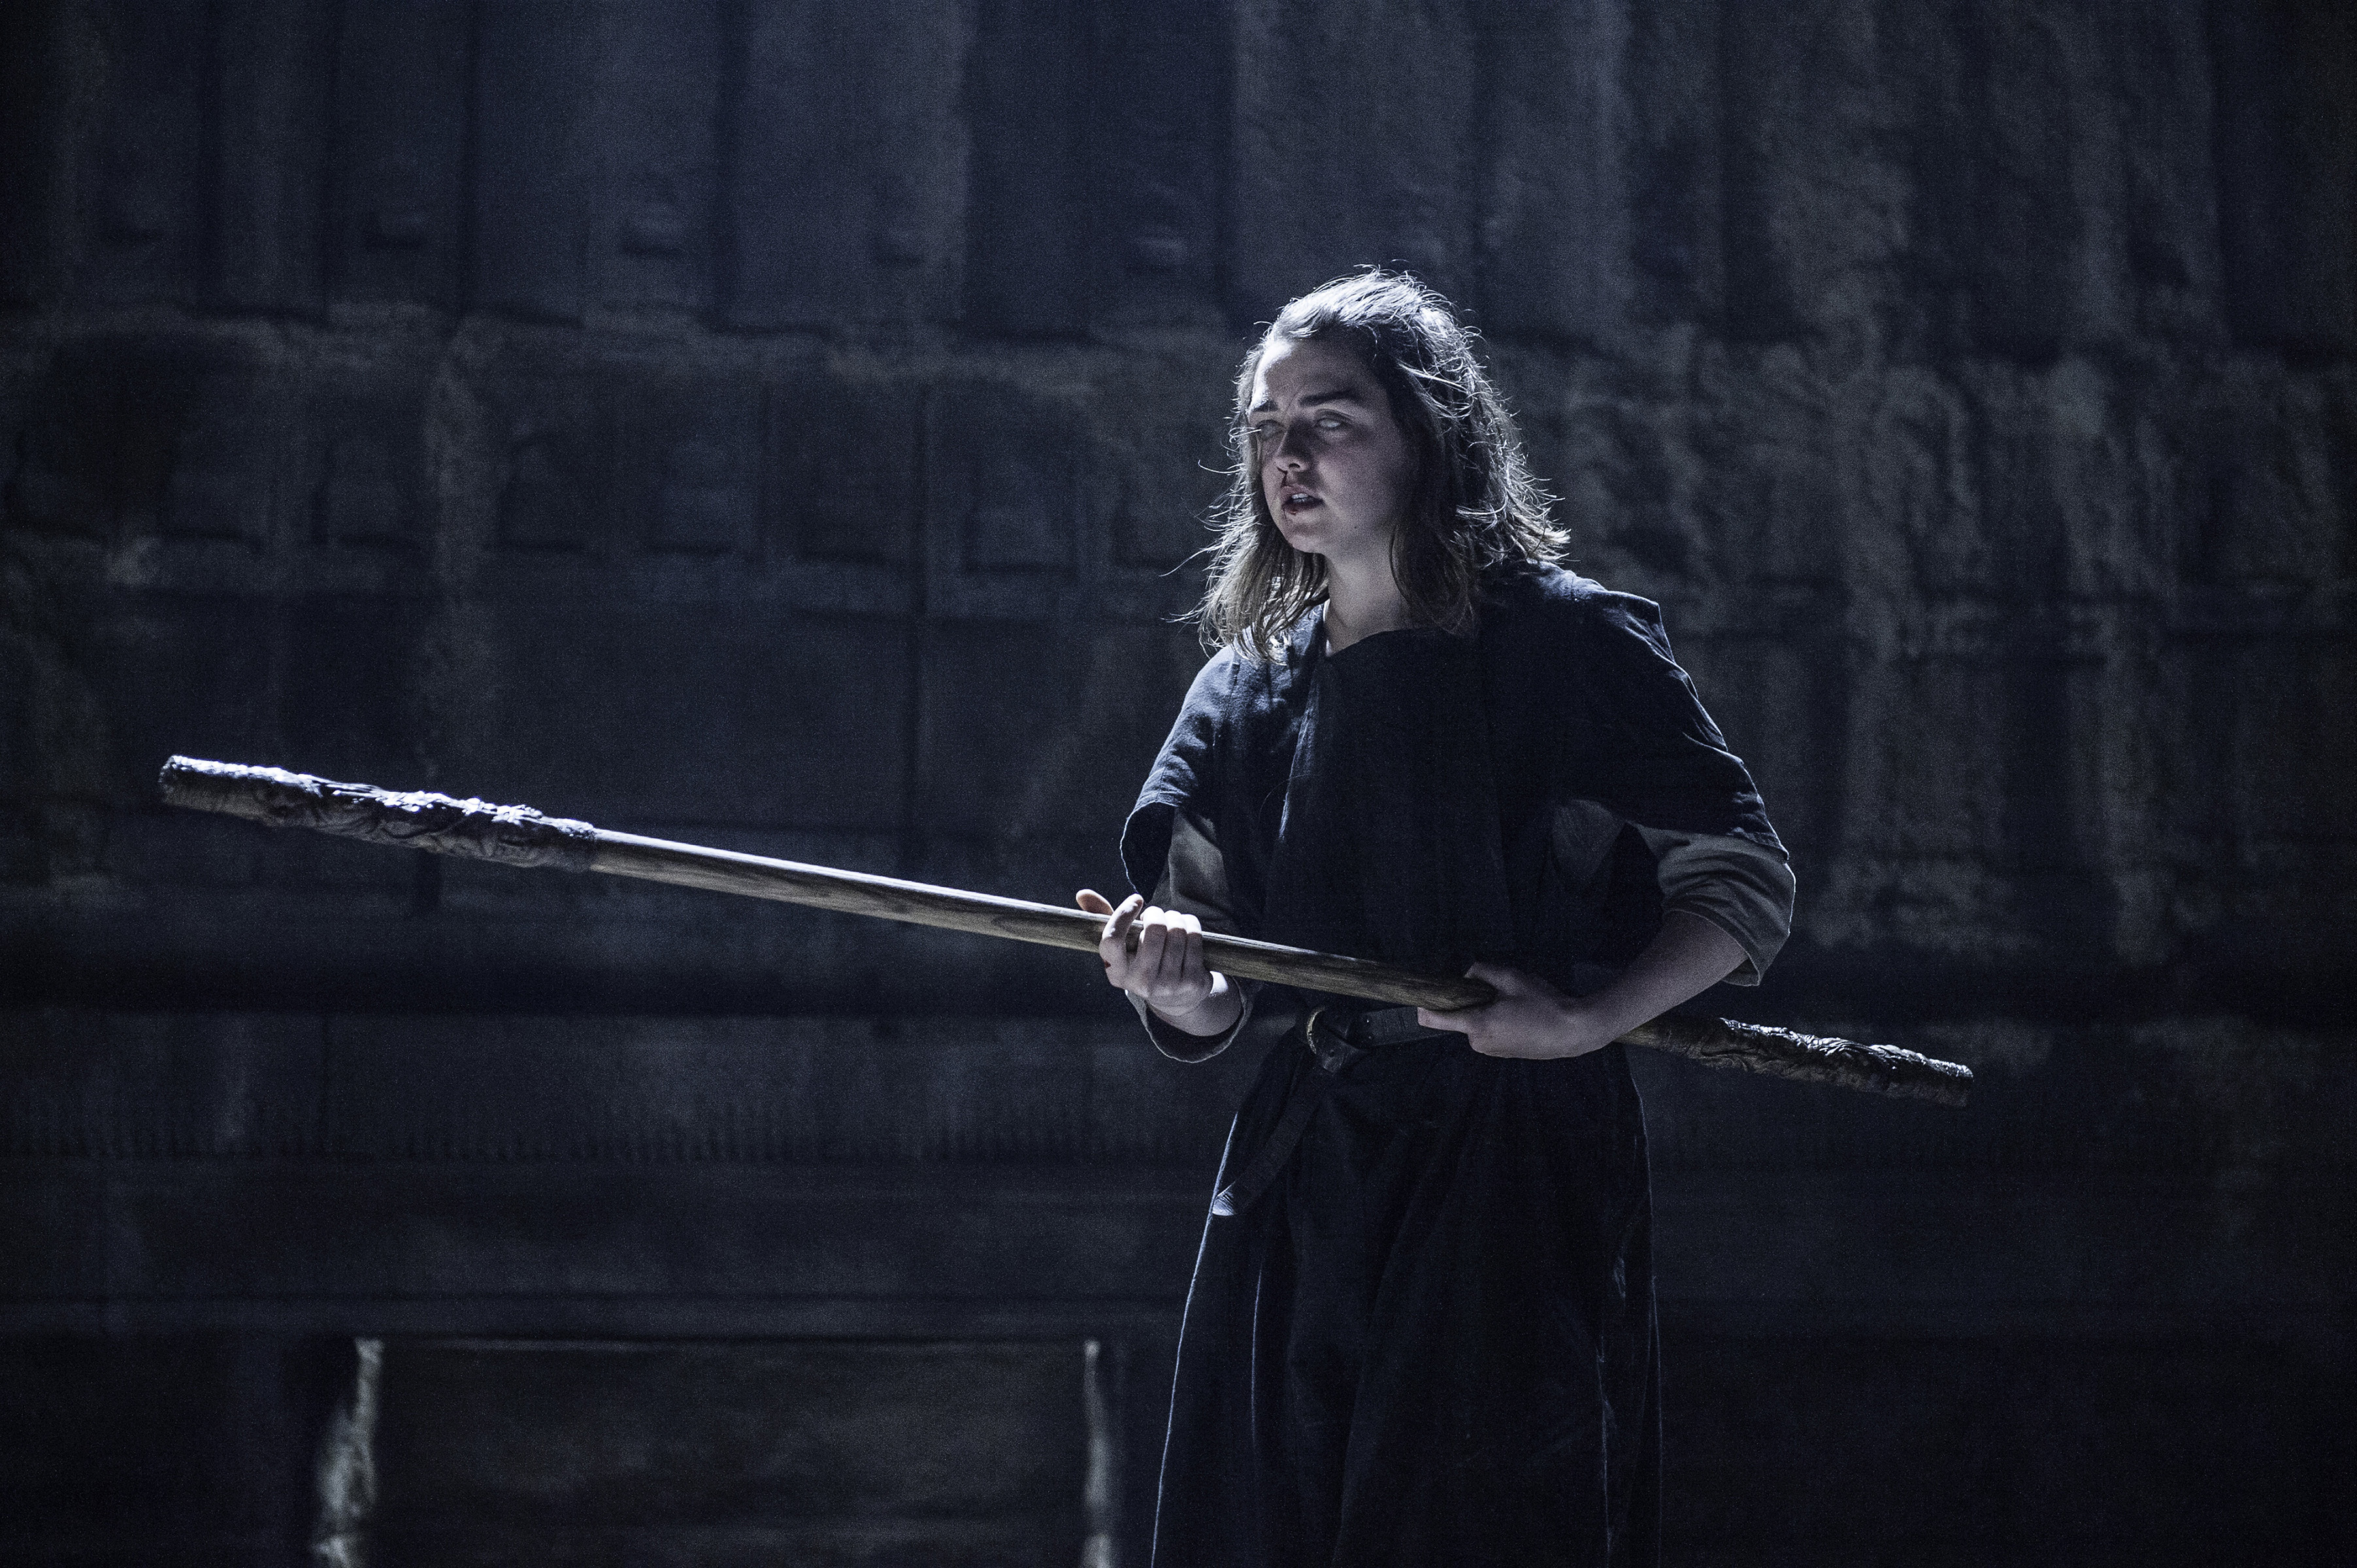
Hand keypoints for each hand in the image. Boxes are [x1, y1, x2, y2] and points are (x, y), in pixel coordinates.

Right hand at [1076, 889, 1238, 1035]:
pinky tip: (1187, 928)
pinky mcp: (1192, 981)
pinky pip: (1194, 937)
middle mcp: (1140, 982)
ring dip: (1176, 917)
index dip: (1124, 914)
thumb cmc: (1143, 960)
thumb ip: (1102, 918)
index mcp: (1116, 972)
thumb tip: (1082, 894)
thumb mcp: (1122, 946)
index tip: (1137, 899)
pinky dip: (1192, 924)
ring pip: (1176, 930)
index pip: (1112, 939)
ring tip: (1172, 922)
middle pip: (1153, 930)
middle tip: (1157, 915)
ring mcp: (1168, 984)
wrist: (1176, 997)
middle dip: (1158, 913)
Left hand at [1416, 961, 1619, 1059]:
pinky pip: (1489, 1032)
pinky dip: (1497, 1022)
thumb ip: (1482, 971)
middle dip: (1473, 1001)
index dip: (1424, 1007)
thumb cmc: (1543, 1004)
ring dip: (1487, 1011)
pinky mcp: (1503, 1054)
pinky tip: (1521, 1016)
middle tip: (1501, 992)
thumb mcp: (1512, 978)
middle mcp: (1478, 1043)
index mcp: (1477, 1025)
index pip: (1436, 1020)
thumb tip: (1466, 975)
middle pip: (1461, 1016)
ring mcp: (1491, 1051)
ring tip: (1517, 1005)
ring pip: (1477, 1023)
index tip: (1421, 996)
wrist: (1573, 1032)